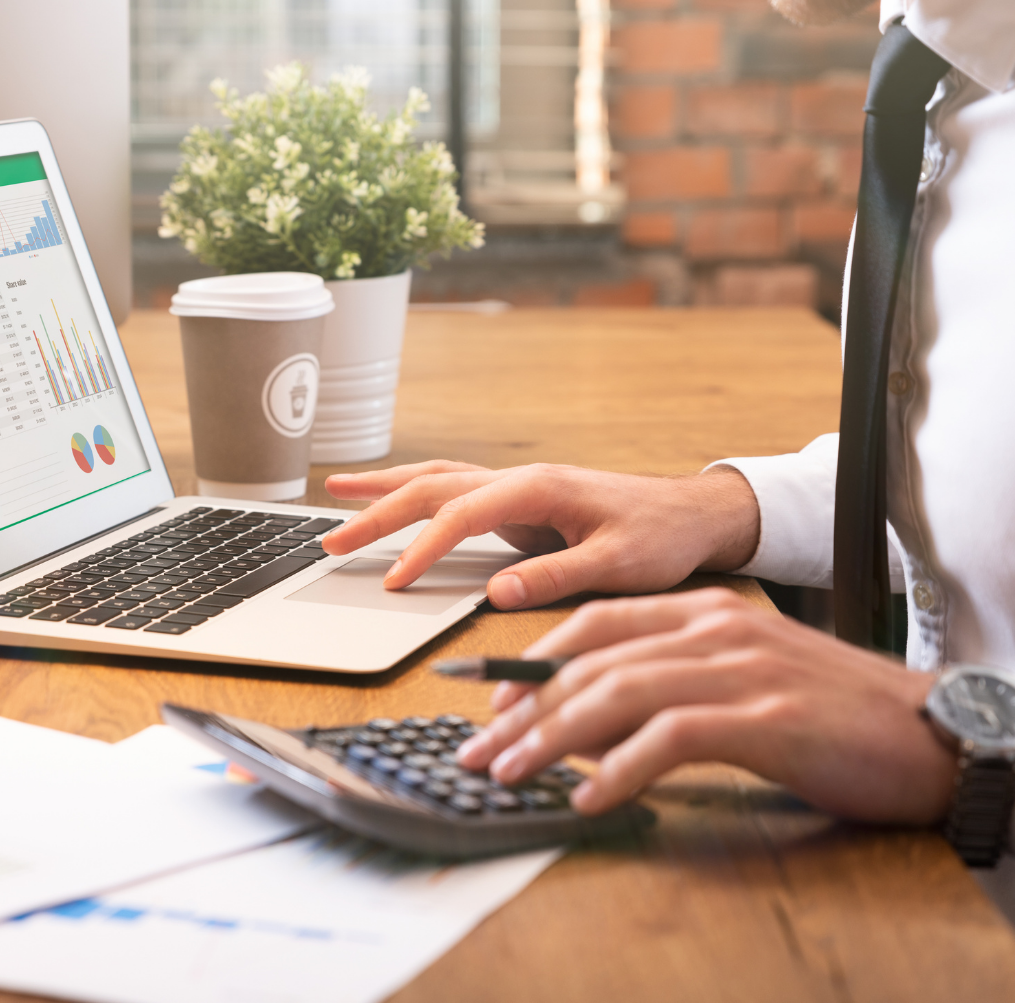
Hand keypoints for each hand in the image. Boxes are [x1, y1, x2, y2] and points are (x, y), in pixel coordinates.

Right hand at [322, 461, 759, 608]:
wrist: (691, 513)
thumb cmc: (660, 537)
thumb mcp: (617, 564)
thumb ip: (555, 576)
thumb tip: (496, 591)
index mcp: (537, 490)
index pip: (459, 517)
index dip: (421, 550)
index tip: (391, 583)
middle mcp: (519, 480)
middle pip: (432, 487)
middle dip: (377, 511)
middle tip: (330, 539)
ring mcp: (517, 486)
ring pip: (438, 478)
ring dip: (386, 488)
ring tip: (338, 491)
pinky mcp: (520, 500)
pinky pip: (455, 488)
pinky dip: (417, 490)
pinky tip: (397, 495)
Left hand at [455, 588, 955, 824]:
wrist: (927, 727)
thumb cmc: (827, 708)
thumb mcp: (739, 677)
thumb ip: (670, 684)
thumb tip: (590, 724)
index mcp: (704, 609)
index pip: (596, 621)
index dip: (535, 661)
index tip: (492, 703)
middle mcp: (714, 626)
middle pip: (594, 659)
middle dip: (526, 708)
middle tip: (482, 750)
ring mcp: (740, 666)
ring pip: (619, 692)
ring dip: (554, 739)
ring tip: (513, 776)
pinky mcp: (766, 714)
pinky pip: (672, 737)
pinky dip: (621, 770)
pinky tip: (591, 800)